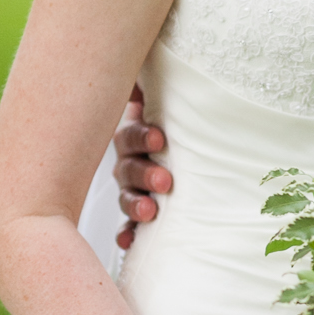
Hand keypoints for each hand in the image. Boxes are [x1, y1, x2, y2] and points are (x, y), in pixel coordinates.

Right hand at [113, 85, 172, 248]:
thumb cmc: (178, 116)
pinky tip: (128, 242)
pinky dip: (129, 233)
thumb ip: (153, 83)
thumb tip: (144, 72)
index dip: (142, 136)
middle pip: (129, 167)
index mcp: (136, 133)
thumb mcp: (167, 96)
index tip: (161, 140)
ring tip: (150, 212)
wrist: (184, 142)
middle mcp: (129, 159)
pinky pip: (129, 224)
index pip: (132, 134)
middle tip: (166, 182)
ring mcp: (132, 187)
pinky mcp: (140, 210)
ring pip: (128, 196)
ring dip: (137, 205)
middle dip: (145, 174)